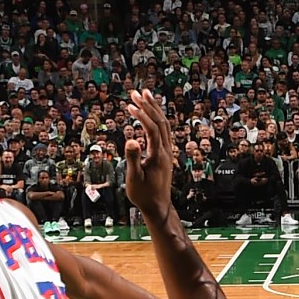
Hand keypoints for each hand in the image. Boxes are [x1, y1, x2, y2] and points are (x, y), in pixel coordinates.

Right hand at [123, 90, 176, 218]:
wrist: (158, 206)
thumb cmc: (144, 195)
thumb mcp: (134, 178)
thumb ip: (133, 159)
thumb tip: (131, 140)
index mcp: (158, 155)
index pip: (152, 129)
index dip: (142, 115)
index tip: (131, 105)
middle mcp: (165, 151)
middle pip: (160, 122)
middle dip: (149, 105)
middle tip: (137, 92)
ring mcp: (167, 152)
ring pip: (164, 125)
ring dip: (154, 109)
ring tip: (144, 96)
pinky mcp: (165, 155)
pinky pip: (163, 131)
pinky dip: (156, 119)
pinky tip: (148, 115)